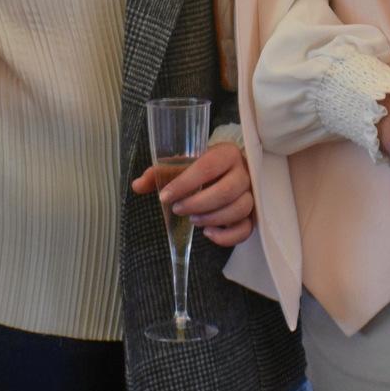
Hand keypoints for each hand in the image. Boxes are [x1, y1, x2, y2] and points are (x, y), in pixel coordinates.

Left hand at [132, 140, 255, 246]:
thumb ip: (159, 173)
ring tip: (192, 220)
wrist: (226, 172)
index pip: (208, 166)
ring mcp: (251, 194)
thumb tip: (137, 185)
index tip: (165, 197)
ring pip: (240, 209)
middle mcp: (243, 172)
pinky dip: (228, 236)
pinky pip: (246, 229)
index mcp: (225, 154)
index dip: (186, 183)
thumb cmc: (201, 168)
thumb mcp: (181, 165)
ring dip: (212, 218)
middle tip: (178, 209)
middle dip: (199, 204)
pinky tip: (208, 234)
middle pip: (228, 191)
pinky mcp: (252, 214)